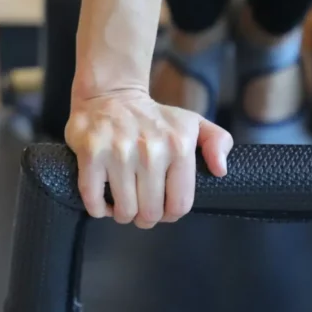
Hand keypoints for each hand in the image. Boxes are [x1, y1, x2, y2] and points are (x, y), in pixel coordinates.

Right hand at [65, 89, 231, 228]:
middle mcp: (150, 150)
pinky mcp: (91, 154)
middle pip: (150, 213)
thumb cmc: (154, 117)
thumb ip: (217, 142)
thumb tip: (220, 170)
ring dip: (123, 214)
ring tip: (124, 201)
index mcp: (179, 145)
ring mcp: (118, 152)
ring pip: (124, 211)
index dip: (170, 214)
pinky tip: (104, 199)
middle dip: (146, 218)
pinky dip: (99, 208)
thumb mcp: (193, 123)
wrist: (110, 93)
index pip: (179, 205)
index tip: (163, 208)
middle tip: (141, 207)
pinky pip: (94, 200)